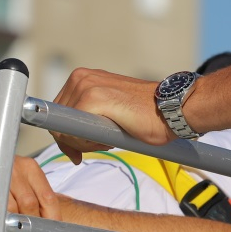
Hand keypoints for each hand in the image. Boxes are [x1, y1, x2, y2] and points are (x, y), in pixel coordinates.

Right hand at [4, 155, 68, 220]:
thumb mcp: (19, 179)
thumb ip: (32, 196)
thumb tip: (44, 224)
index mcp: (32, 169)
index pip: (48, 198)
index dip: (52, 218)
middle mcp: (18, 169)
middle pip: (31, 204)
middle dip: (31, 224)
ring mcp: (0, 174)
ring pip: (13, 208)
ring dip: (15, 223)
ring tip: (14, 230)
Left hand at [51, 68, 175, 162]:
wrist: (173, 109)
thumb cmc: (146, 115)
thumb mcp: (109, 112)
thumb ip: (87, 119)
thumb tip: (67, 143)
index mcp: (82, 78)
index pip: (58, 114)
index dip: (65, 137)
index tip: (76, 154)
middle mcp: (80, 77)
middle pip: (57, 123)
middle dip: (75, 142)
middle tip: (102, 144)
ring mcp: (85, 86)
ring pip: (64, 129)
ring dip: (84, 143)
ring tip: (110, 139)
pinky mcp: (92, 98)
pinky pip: (74, 131)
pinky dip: (88, 143)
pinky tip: (109, 139)